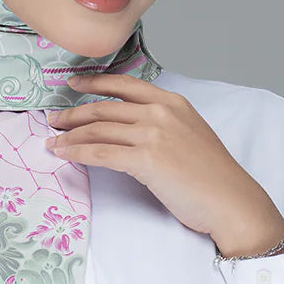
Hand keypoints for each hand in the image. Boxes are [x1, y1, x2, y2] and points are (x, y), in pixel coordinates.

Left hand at [46, 74, 283, 253]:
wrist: (230, 199)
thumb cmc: (213, 176)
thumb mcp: (190, 134)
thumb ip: (164, 124)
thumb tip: (132, 130)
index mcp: (172, 102)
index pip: (125, 84)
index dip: (94, 83)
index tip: (74, 85)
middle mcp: (160, 112)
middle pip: (104, 108)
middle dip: (73, 114)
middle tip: (54, 120)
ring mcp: (152, 134)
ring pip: (97, 130)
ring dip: (70, 135)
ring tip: (53, 141)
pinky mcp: (144, 160)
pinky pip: (100, 153)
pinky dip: (77, 152)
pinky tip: (64, 154)